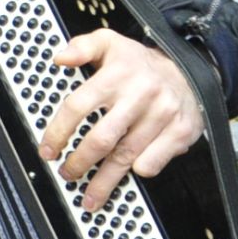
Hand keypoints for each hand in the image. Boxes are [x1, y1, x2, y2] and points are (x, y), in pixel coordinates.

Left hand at [39, 29, 203, 210]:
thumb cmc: (140, 64)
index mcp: (118, 74)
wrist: (189, 71)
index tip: (48, 151)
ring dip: (104, 180)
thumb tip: (60, 57)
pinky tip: (127, 175)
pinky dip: (138, 171)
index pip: (78, 106)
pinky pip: (153, 162)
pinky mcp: (181, 131)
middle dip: (79, 163)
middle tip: (67, 174)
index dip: (58, 132)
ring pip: (126, 156)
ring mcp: (162, 114)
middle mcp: (141, 94)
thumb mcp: (109, 43)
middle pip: (102, 139)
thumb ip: (82, 47)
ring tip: (89, 195)